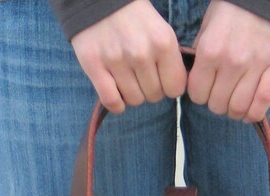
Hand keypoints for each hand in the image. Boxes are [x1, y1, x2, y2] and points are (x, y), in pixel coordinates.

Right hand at [71, 0, 186, 113]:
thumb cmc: (135, 18)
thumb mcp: (161, 31)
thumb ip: (170, 59)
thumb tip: (176, 89)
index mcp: (163, 42)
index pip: (175, 89)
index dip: (169, 86)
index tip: (161, 78)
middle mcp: (141, 53)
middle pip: (154, 96)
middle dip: (149, 89)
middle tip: (140, 74)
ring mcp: (116, 60)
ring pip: (133, 100)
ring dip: (131, 94)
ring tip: (126, 77)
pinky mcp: (93, 64)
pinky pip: (111, 101)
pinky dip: (115, 103)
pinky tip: (115, 93)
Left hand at [188, 0, 269, 121]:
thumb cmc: (234, 8)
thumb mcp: (209, 25)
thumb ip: (201, 54)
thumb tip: (196, 81)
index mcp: (210, 50)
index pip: (197, 94)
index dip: (200, 95)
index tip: (205, 90)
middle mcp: (232, 61)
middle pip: (217, 105)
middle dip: (217, 104)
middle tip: (222, 96)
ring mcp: (256, 65)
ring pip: (239, 108)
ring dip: (234, 112)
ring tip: (235, 105)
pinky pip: (263, 103)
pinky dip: (254, 114)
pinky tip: (250, 113)